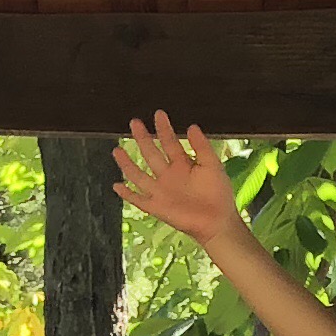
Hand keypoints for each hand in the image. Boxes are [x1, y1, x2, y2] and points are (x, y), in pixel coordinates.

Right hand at [112, 112, 249, 245]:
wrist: (217, 221)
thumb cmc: (218, 194)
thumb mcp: (212, 165)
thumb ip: (202, 146)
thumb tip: (192, 126)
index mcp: (182, 165)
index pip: (169, 142)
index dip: (164, 129)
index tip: (158, 114)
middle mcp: (169, 176)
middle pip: (151, 154)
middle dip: (142, 139)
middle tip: (134, 122)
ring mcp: (161, 191)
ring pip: (139, 175)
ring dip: (127, 163)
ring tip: (117, 150)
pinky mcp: (157, 207)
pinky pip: (138, 199)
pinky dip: (127, 194)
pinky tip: (116, 186)